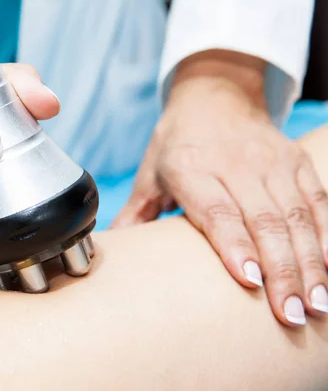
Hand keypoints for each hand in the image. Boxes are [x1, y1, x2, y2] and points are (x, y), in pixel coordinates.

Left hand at [113, 50, 327, 325]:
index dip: (234, 244)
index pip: (216, 210)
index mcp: (189, 167)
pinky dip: (325, 235)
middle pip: (262, 220)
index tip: (249, 280)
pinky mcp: (295, 161)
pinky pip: (317, 201)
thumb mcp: (149, 175)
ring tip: (315, 305)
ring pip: (295, 215)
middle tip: (289, 314)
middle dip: (281, 270)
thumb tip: (105, 249)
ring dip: (309, 262)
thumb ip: (134, 215)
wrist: (214, 96)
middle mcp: (234, 164)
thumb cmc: (176, 144)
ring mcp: (270, 161)